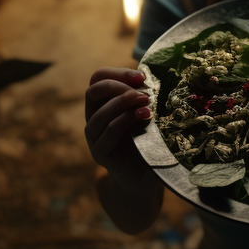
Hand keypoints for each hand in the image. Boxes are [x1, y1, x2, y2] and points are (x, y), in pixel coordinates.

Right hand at [84, 67, 156, 191]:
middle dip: (118, 86)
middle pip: (93, 91)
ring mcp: (94, 137)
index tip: (141, 76)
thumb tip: (155, 74)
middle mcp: (93, 118)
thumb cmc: (145, 141)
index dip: (117, 73)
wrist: (143, 176)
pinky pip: (108, 132)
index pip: (98, 79)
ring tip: (146, 102)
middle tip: (142, 91)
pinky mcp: (100, 154)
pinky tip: (143, 117)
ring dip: (123, 103)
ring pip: (100, 113)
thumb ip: (141, 97)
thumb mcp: (142, 114)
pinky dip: (125, 121)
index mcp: (101, 104)